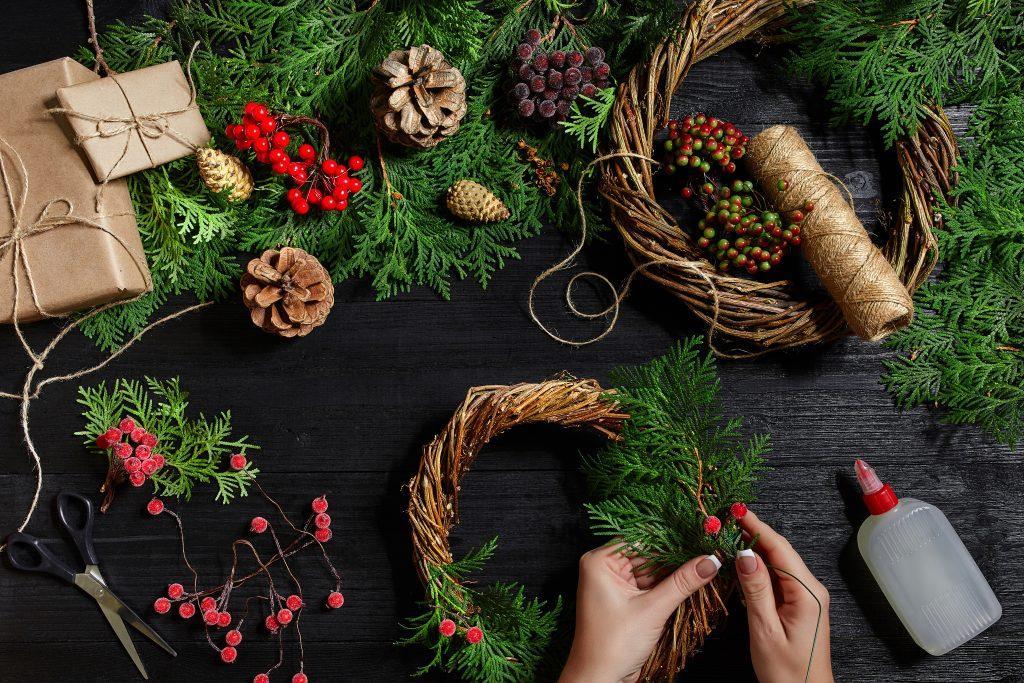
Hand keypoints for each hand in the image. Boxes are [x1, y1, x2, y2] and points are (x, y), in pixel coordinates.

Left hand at [559, 543, 721, 682]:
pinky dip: (669, 586)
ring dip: (676, 571)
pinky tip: (692, 579)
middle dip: (677, 556)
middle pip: (648, 554)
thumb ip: (682, 583)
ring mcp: (615, 584)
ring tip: (707, 563)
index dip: (670, 538)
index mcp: (600, 562)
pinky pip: (650, 585)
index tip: (699, 535)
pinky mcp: (625, 600)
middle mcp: (605, 568)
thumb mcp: (652, 610)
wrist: (599, 680)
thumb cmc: (613, 645)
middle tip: (709, 551)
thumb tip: (710, 561)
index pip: (640, 539)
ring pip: (652, 570)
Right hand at [737, 510, 833, 682]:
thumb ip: (756, 589)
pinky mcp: (799, 606)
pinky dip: (759, 567)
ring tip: (729, 534)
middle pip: (780, 551)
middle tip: (727, 519)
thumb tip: (745, 554)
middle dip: (754, 533)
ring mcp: (806, 598)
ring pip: (777, 563)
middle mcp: (811, 590)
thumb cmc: (788, 673)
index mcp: (807, 593)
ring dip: (754, 549)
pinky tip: (742, 562)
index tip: (736, 510)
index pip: (779, 549)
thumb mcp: (766, 629)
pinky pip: (777, 578)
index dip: (756, 527)